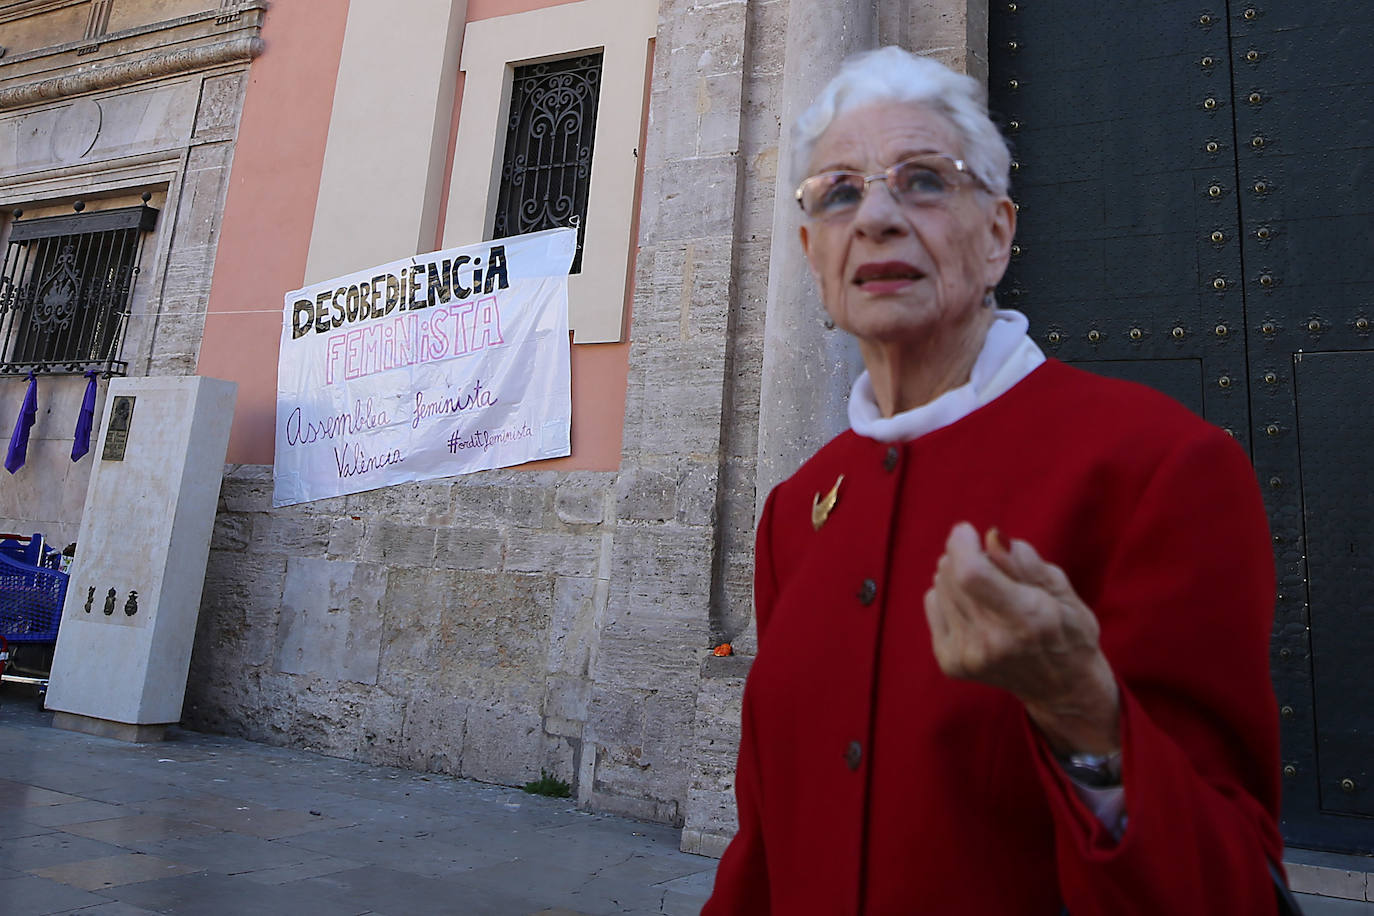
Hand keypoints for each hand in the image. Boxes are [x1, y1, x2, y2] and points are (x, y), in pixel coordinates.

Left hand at [923, 522, 1120, 755]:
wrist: (1061, 687)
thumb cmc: (1067, 629)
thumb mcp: (1060, 588)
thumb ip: (1025, 562)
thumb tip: (990, 538)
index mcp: (1027, 620)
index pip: (971, 574)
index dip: (961, 545)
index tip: (968, 531)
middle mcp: (992, 642)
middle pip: (951, 576)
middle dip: (963, 555)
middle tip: (989, 561)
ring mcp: (968, 657)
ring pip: (939, 586)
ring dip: (956, 575)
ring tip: (987, 589)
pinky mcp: (951, 663)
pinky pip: (932, 603)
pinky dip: (948, 596)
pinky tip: (975, 608)